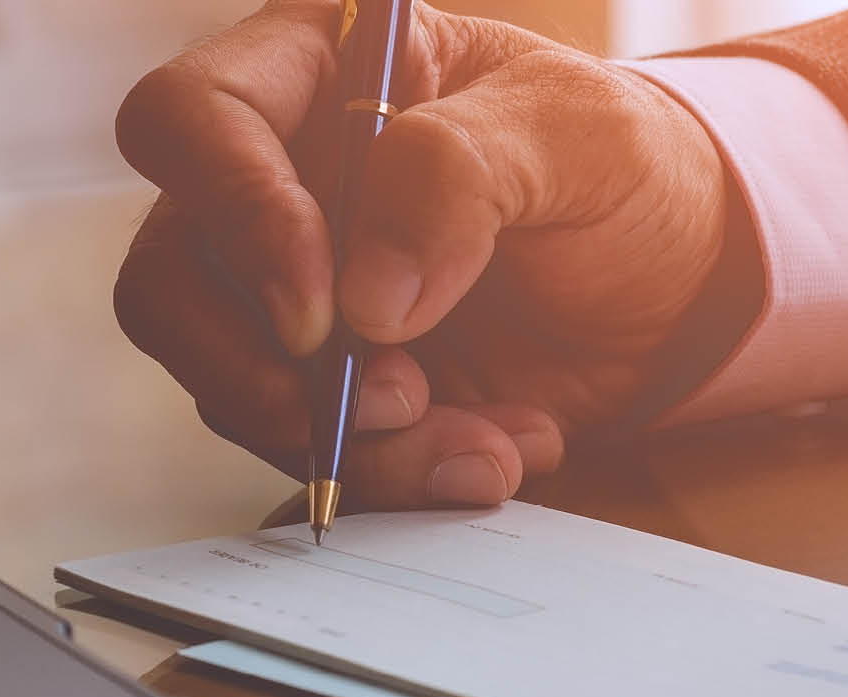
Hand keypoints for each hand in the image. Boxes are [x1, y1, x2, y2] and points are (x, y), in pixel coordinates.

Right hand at [112, 0, 733, 509]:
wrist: (677, 281)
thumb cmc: (620, 166)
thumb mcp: (577, 136)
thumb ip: (461, 176)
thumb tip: (365, 298)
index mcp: (312, 69)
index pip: (190, 122)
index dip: (233, 216)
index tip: (320, 309)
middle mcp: (272, 182)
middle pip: (170, 282)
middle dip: (268, 371)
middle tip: (396, 399)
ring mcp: (286, 296)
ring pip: (234, 389)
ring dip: (357, 442)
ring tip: (487, 441)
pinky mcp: (326, 389)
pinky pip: (306, 452)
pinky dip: (398, 475)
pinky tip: (497, 449)